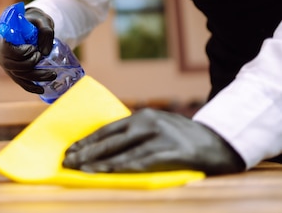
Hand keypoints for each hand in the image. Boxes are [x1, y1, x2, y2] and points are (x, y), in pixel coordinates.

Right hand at [0, 7, 55, 93]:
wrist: (31, 27)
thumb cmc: (34, 22)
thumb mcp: (41, 20)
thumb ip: (45, 31)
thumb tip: (44, 52)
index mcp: (4, 38)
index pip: (6, 50)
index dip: (20, 52)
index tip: (33, 48)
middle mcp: (2, 54)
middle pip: (13, 66)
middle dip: (30, 66)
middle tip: (42, 58)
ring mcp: (7, 65)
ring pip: (18, 76)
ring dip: (35, 78)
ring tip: (52, 75)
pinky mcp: (14, 72)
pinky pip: (21, 82)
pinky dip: (31, 87)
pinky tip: (41, 89)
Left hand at [62, 108, 244, 174]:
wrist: (221, 142)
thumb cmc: (181, 140)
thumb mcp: (157, 129)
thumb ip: (135, 135)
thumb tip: (103, 148)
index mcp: (142, 116)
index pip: (107, 129)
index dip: (87, 141)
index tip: (70, 150)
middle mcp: (149, 122)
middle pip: (111, 140)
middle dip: (86, 152)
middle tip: (67, 162)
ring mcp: (161, 136)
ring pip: (123, 151)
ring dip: (99, 161)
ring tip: (81, 170)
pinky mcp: (173, 151)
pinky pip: (143, 161)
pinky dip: (123, 168)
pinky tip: (108, 173)